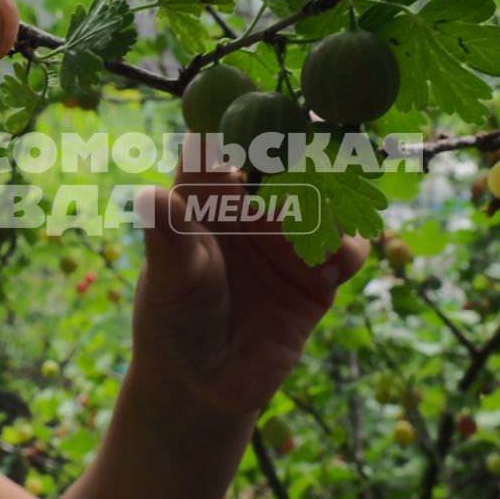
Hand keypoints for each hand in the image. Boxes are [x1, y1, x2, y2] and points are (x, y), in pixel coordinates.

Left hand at [128, 132, 368, 422]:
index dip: (252, 123)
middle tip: (330, 138)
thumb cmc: (171, 320)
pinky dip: (349, 246)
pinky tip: (335, 260)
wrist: (203, 387)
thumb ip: (169, 238)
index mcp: (210, 196)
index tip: (274, 111)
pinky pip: (347, 249)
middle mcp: (254, 208)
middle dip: (312, 150)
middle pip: (291, 163)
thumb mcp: (170, 279)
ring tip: (334, 206)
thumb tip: (150, 196)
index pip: (231, 143)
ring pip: (328, 201)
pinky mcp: (319, 277)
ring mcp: (289, 240)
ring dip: (338, 197)